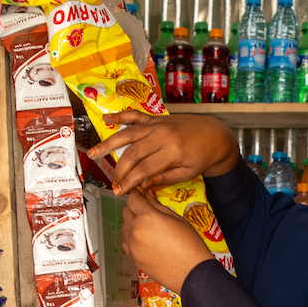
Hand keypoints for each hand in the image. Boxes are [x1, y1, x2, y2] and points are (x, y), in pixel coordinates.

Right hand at [92, 110, 240, 195]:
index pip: (144, 169)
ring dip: (108, 144)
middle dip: (119, 170)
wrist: (214, 134)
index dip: (129, 182)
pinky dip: (120, 116)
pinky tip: (106, 118)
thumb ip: (164, 178)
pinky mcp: (156, 118)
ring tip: (93, 153)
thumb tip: (143, 184)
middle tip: (112, 182)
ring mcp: (157, 125)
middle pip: (132, 153)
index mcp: (172, 151)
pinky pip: (135, 115)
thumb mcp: (187, 173)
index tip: (119, 191)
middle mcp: (162, 135)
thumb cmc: (202, 156)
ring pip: (127, 134)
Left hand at [121, 189, 215, 292]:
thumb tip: (149, 198)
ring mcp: (132, 245)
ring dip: (132, 222)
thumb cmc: (190, 246)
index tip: (139, 194)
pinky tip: (145, 239)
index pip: (132, 199)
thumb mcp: (178, 219)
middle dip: (134, 207)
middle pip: (126, 211)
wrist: (191, 273)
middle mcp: (135, 230)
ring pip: (124, 227)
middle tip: (145, 209)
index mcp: (147, 217)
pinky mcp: (133, 257)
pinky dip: (132, 237)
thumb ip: (159, 207)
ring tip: (147, 226)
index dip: (136, 194)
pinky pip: (126, 242)